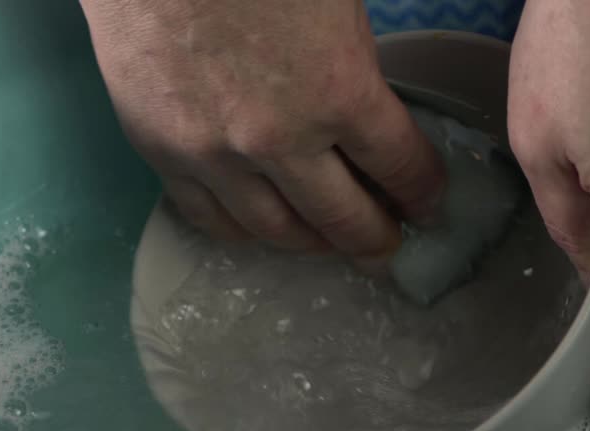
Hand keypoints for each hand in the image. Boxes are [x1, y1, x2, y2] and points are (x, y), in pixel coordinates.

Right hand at [79, 0, 445, 265]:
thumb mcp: (334, 0)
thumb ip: (353, 63)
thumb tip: (367, 111)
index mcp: (338, 89)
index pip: (401, 167)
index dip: (423, 194)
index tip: (428, 206)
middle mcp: (279, 141)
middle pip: (341, 219)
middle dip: (374, 238)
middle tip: (386, 246)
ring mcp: (214, 156)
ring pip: (275, 232)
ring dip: (312, 243)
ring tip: (327, 241)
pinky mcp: (161, 154)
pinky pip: (210, 218)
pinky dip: (244, 232)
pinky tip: (261, 228)